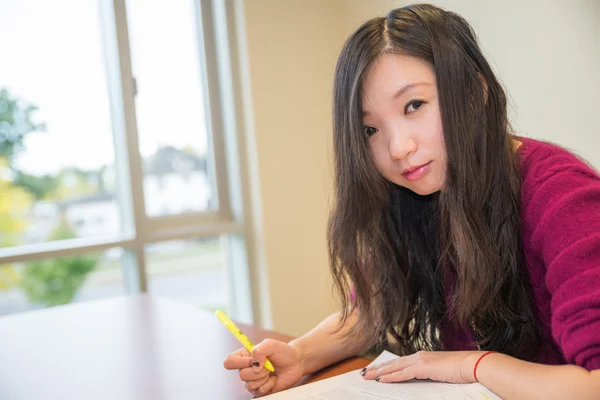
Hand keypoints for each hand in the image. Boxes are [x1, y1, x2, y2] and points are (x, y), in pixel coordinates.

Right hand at [223, 339, 304, 396]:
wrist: (295, 363)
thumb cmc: (282, 352)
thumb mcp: (270, 344)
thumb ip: (259, 350)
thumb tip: (254, 365)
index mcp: (244, 356)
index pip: (229, 361)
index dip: (239, 362)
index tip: (252, 359)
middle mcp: (245, 369)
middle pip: (241, 375)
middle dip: (258, 370)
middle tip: (268, 365)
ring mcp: (252, 381)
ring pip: (250, 384)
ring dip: (264, 377)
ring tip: (271, 371)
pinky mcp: (260, 390)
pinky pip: (259, 391)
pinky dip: (269, 384)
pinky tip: (274, 378)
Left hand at [361, 350, 485, 383]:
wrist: (472, 365)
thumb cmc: (460, 370)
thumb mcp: (440, 373)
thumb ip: (428, 375)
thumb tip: (420, 381)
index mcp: (422, 357)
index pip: (399, 362)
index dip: (386, 366)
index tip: (375, 369)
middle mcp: (419, 356)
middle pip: (393, 363)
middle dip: (377, 368)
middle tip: (364, 372)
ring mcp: (420, 361)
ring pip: (394, 367)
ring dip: (379, 372)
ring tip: (367, 376)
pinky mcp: (424, 367)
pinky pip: (403, 374)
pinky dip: (391, 377)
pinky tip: (382, 380)